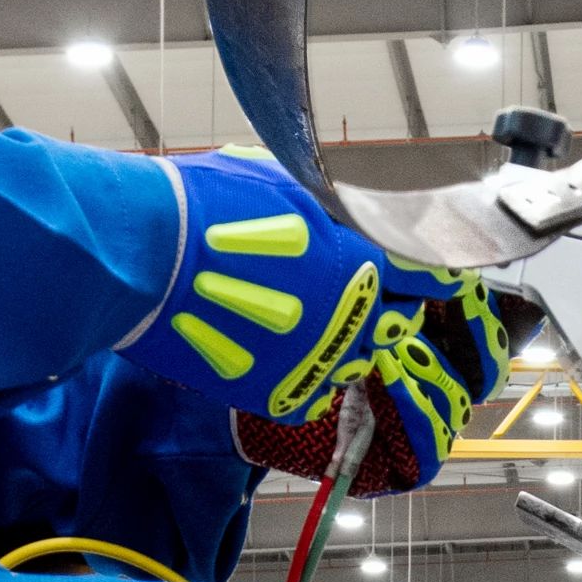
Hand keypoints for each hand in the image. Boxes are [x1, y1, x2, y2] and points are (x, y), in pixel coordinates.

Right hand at [138, 152, 507, 490]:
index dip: (427, 272)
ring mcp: (316, 357)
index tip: (431, 274)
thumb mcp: (283, 182)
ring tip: (323, 328)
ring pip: (356, 362)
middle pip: (394, 321)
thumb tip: (343, 207)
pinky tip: (294, 363)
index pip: (424, 275)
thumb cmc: (208, 202)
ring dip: (347, 345)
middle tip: (369, 298)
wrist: (149, 253)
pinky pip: (314, 399)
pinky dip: (308, 383)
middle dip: (387, 307)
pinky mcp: (277, 391)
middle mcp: (350, 313)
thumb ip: (326, 205)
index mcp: (361, 257)